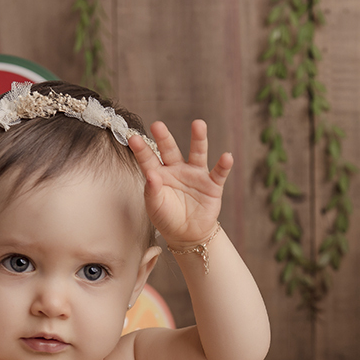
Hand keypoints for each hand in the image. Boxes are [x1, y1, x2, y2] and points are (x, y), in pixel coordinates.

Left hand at [128, 119, 231, 247]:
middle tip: (157, 125)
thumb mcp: (155, 207)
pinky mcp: (212, 185)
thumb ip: (152, 191)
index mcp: (159, 173)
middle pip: (170, 150)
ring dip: (199, 139)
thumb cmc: (167, 218)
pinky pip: (218, 173)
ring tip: (199, 124)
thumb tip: (150, 174)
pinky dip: (223, 165)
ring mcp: (195, 175)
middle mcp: (177, 169)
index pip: (148, 159)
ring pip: (197, 153)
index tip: (133, 138)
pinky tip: (226, 157)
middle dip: (164, 138)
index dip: (141, 149)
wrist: (187, 235)